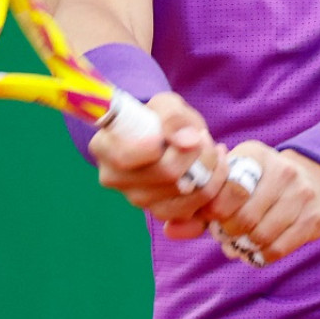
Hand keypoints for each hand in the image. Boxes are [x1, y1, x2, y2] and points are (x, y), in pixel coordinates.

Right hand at [88, 93, 229, 223]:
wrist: (168, 139)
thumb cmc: (161, 118)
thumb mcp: (166, 104)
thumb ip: (174, 117)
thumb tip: (187, 140)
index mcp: (105, 147)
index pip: (126, 155)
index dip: (156, 145)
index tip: (176, 132)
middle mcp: (115, 178)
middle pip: (165, 174)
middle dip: (197, 153)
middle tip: (204, 137)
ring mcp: (137, 199)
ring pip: (183, 194)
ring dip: (209, 171)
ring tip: (212, 150)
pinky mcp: (159, 214)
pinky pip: (192, 211)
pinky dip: (212, 190)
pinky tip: (214, 171)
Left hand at [185, 143, 319, 265]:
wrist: (313, 181)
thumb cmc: (259, 184)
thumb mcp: (233, 181)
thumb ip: (200, 206)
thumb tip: (169, 230)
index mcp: (256, 154)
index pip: (229, 188)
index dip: (214, 211)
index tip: (211, 218)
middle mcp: (284, 170)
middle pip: (244, 217)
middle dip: (228, 232)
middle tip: (223, 235)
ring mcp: (303, 193)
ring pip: (261, 235)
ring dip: (244, 246)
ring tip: (238, 243)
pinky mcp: (316, 218)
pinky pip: (279, 248)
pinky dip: (261, 255)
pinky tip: (255, 249)